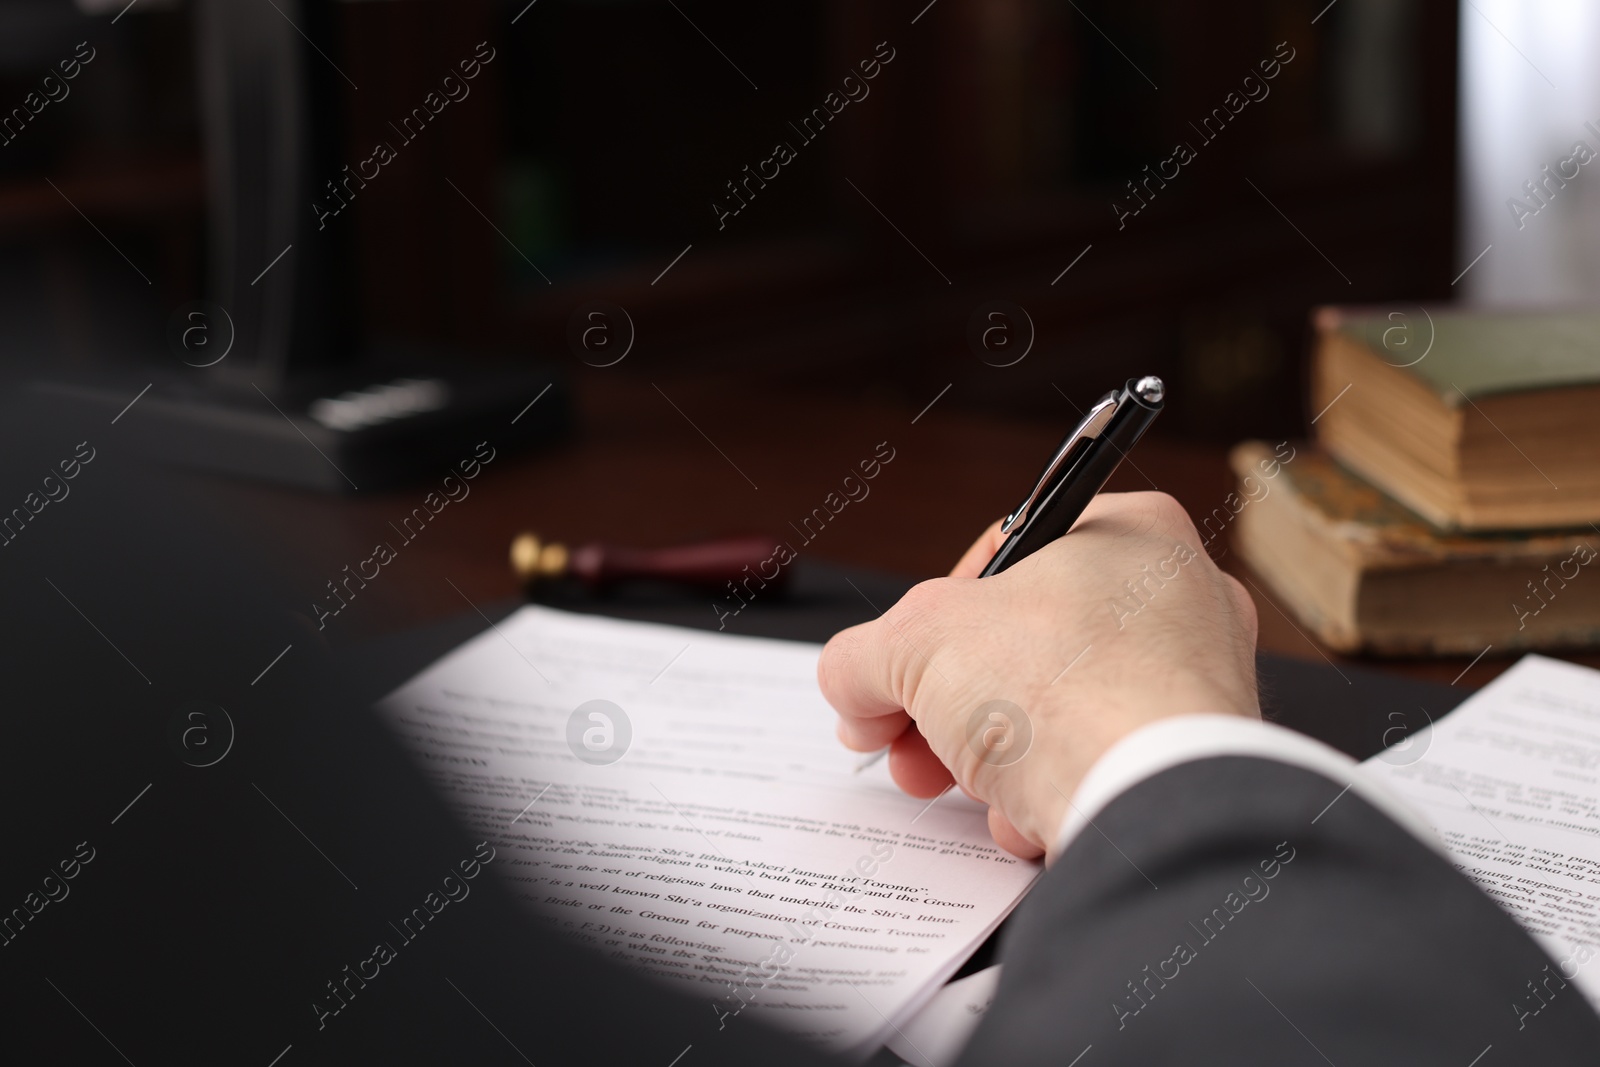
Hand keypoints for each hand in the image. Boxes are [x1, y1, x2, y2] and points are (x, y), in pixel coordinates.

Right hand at [818, 492, 1259, 858]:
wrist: (1151, 807)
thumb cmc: (1064, 692)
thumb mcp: (914, 646)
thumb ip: (862, 655)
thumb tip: (850, 683)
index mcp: (1130, 534)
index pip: (1005, 558)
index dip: (934, 611)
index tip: (898, 661)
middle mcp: (1179, 601)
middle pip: (1022, 647)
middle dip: (944, 702)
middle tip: (902, 734)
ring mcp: (1195, 689)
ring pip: (1056, 715)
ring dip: (988, 757)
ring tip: (957, 782)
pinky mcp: (1192, 766)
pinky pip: (1097, 770)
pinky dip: (1048, 796)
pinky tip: (1027, 815)